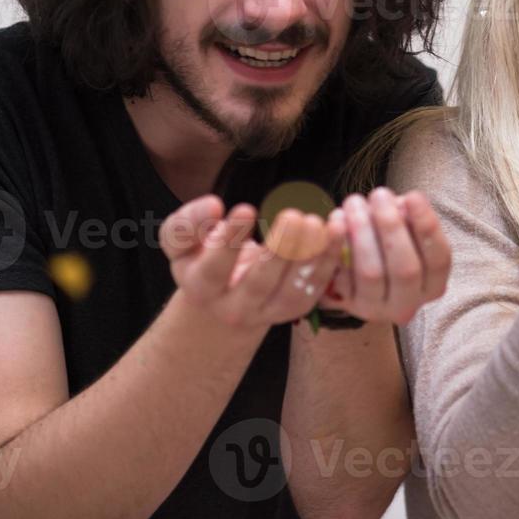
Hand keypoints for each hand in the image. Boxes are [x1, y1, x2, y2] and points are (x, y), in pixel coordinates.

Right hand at [160, 196, 339, 330]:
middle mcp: (234, 308)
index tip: (246, 208)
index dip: (229, 241)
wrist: (221, 302)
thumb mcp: (182, 244)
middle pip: (259, 283)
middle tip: (294, 215)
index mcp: (201, 289)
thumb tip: (212, 205)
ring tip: (318, 222)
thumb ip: (187, 224)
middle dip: (278, 250)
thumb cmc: (201, 260)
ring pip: (292, 290)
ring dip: (310, 256)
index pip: (214, 269)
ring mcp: (267, 312)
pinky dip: (328, 259)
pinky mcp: (294, 309)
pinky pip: (315, 288)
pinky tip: (336, 229)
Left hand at [319, 188, 450, 325]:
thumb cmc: (391, 248)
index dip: (427, 227)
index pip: (438, 259)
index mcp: (433, 285)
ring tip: (355, 203)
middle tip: (379, 194)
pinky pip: (341, 276)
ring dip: (363, 233)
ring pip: (371, 273)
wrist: (358, 281)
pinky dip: (338, 247)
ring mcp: (376, 308)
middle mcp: (408, 303)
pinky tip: (336, 221)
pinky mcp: (347, 305)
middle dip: (392, 226)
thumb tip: (400, 204)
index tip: (413, 195)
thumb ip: (409, 221)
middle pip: (405, 269)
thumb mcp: (407, 235)